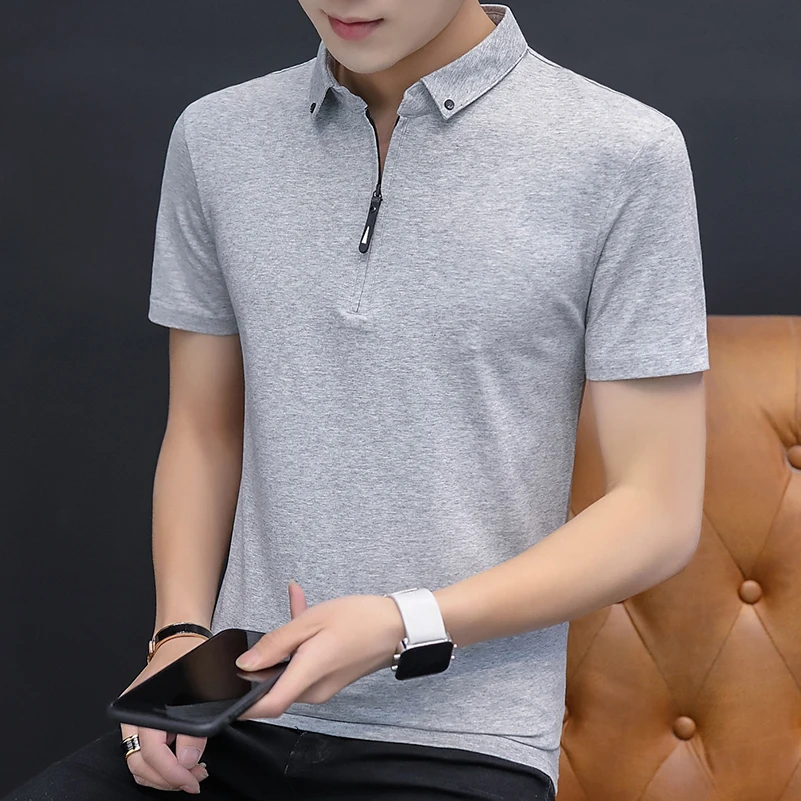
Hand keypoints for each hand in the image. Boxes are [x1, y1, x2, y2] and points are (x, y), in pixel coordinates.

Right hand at [118, 637, 210, 793]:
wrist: (181, 642)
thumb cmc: (189, 657)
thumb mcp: (199, 687)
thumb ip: (193, 727)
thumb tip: (187, 760)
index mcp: (141, 706)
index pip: (151, 751)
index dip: (171, 772)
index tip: (192, 781)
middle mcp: (132, 716)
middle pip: (140, 764)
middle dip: (167, 780)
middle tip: (193, 782)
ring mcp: (134, 722)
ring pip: (139, 764)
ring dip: (164, 777)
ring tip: (191, 774)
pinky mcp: (141, 726)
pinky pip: (144, 755)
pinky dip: (161, 767)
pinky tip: (182, 764)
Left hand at [234, 581, 404, 719]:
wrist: (399, 626)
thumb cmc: (359, 620)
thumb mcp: (313, 621)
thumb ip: (277, 642)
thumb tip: (246, 664)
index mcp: (308, 676)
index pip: (267, 705)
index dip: (243, 704)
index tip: (225, 691)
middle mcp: (314, 690)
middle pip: (275, 686)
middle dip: (263, 663)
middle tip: (261, 632)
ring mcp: (323, 686)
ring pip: (290, 671)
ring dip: (284, 646)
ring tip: (294, 608)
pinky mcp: (331, 677)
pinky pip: (306, 664)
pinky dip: (300, 644)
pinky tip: (300, 606)